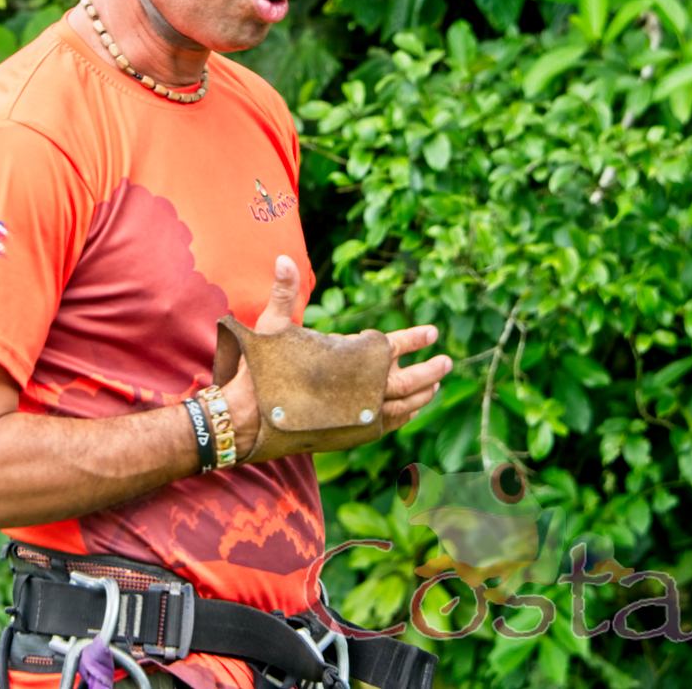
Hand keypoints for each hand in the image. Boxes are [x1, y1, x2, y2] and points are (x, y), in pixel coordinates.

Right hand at [219, 255, 451, 459]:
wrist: (244, 417)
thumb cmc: (259, 368)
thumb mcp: (271, 324)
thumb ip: (285, 291)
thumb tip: (282, 257)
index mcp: (347, 361)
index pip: (390, 347)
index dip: (413, 339)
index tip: (432, 332)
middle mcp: (358, 391)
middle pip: (407, 381)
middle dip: (429, 370)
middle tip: (447, 362)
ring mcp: (355, 416)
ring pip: (401, 407)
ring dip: (421, 395)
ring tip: (435, 386)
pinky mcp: (348, 434)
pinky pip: (386, 426)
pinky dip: (403, 418)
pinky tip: (409, 411)